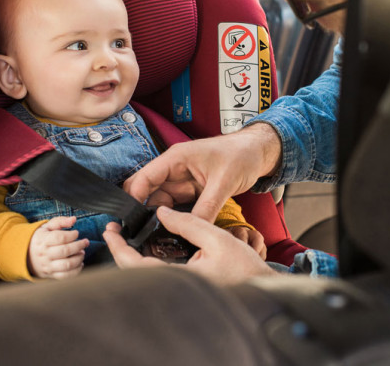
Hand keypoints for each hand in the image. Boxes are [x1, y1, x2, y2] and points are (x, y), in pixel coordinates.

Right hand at [27, 216, 89, 279]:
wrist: (26, 255)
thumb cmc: (41, 239)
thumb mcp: (47, 227)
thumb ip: (60, 221)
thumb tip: (73, 219)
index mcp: (43, 240)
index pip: (59, 237)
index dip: (71, 235)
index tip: (76, 233)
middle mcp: (44, 254)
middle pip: (65, 251)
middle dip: (79, 246)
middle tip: (85, 242)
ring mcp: (48, 266)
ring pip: (66, 265)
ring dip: (79, 258)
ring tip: (82, 252)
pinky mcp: (51, 275)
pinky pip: (65, 276)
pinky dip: (76, 270)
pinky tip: (80, 263)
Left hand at [103, 207, 277, 283]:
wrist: (262, 286)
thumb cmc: (245, 267)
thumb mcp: (217, 238)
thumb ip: (188, 223)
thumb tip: (162, 212)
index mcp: (180, 278)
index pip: (136, 265)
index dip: (119, 247)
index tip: (110, 231)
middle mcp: (176, 286)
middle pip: (136, 272)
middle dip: (121, 250)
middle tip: (115, 230)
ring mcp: (179, 288)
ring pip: (146, 273)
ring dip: (133, 254)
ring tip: (128, 234)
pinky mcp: (185, 286)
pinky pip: (159, 273)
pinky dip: (149, 259)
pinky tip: (150, 245)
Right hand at [124, 123, 281, 221]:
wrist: (258, 152)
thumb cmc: (241, 155)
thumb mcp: (224, 182)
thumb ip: (207, 207)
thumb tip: (192, 229)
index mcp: (176, 159)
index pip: (145, 178)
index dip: (134, 198)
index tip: (131, 221)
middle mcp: (175, 169)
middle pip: (148, 192)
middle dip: (143, 211)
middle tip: (142, 234)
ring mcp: (183, 180)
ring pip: (162, 202)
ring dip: (160, 217)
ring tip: (158, 237)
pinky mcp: (192, 190)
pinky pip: (177, 206)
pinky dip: (175, 218)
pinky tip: (175, 231)